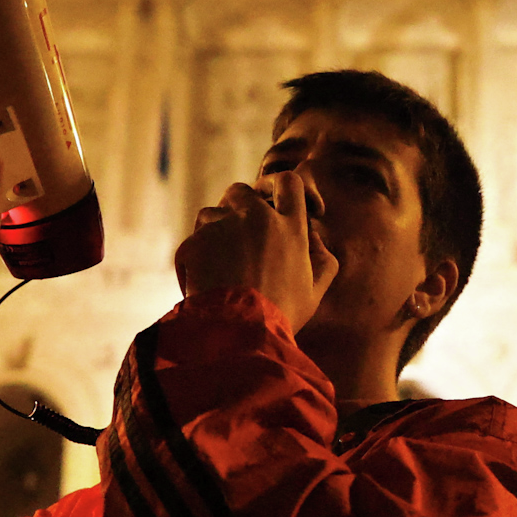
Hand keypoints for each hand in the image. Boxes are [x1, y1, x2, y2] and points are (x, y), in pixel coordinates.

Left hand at [174, 171, 338, 331]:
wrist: (238, 334)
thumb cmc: (280, 316)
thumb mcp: (314, 292)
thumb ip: (323, 259)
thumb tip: (315, 236)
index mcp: (290, 227)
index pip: (289, 182)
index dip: (278, 186)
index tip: (274, 200)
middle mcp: (257, 218)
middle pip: (242, 191)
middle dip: (237, 208)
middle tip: (237, 235)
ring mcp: (224, 226)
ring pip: (213, 213)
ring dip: (214, 231)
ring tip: (219, 265)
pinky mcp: (197, 240)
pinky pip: (193, 240)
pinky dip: (196, 257)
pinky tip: (203, 282)